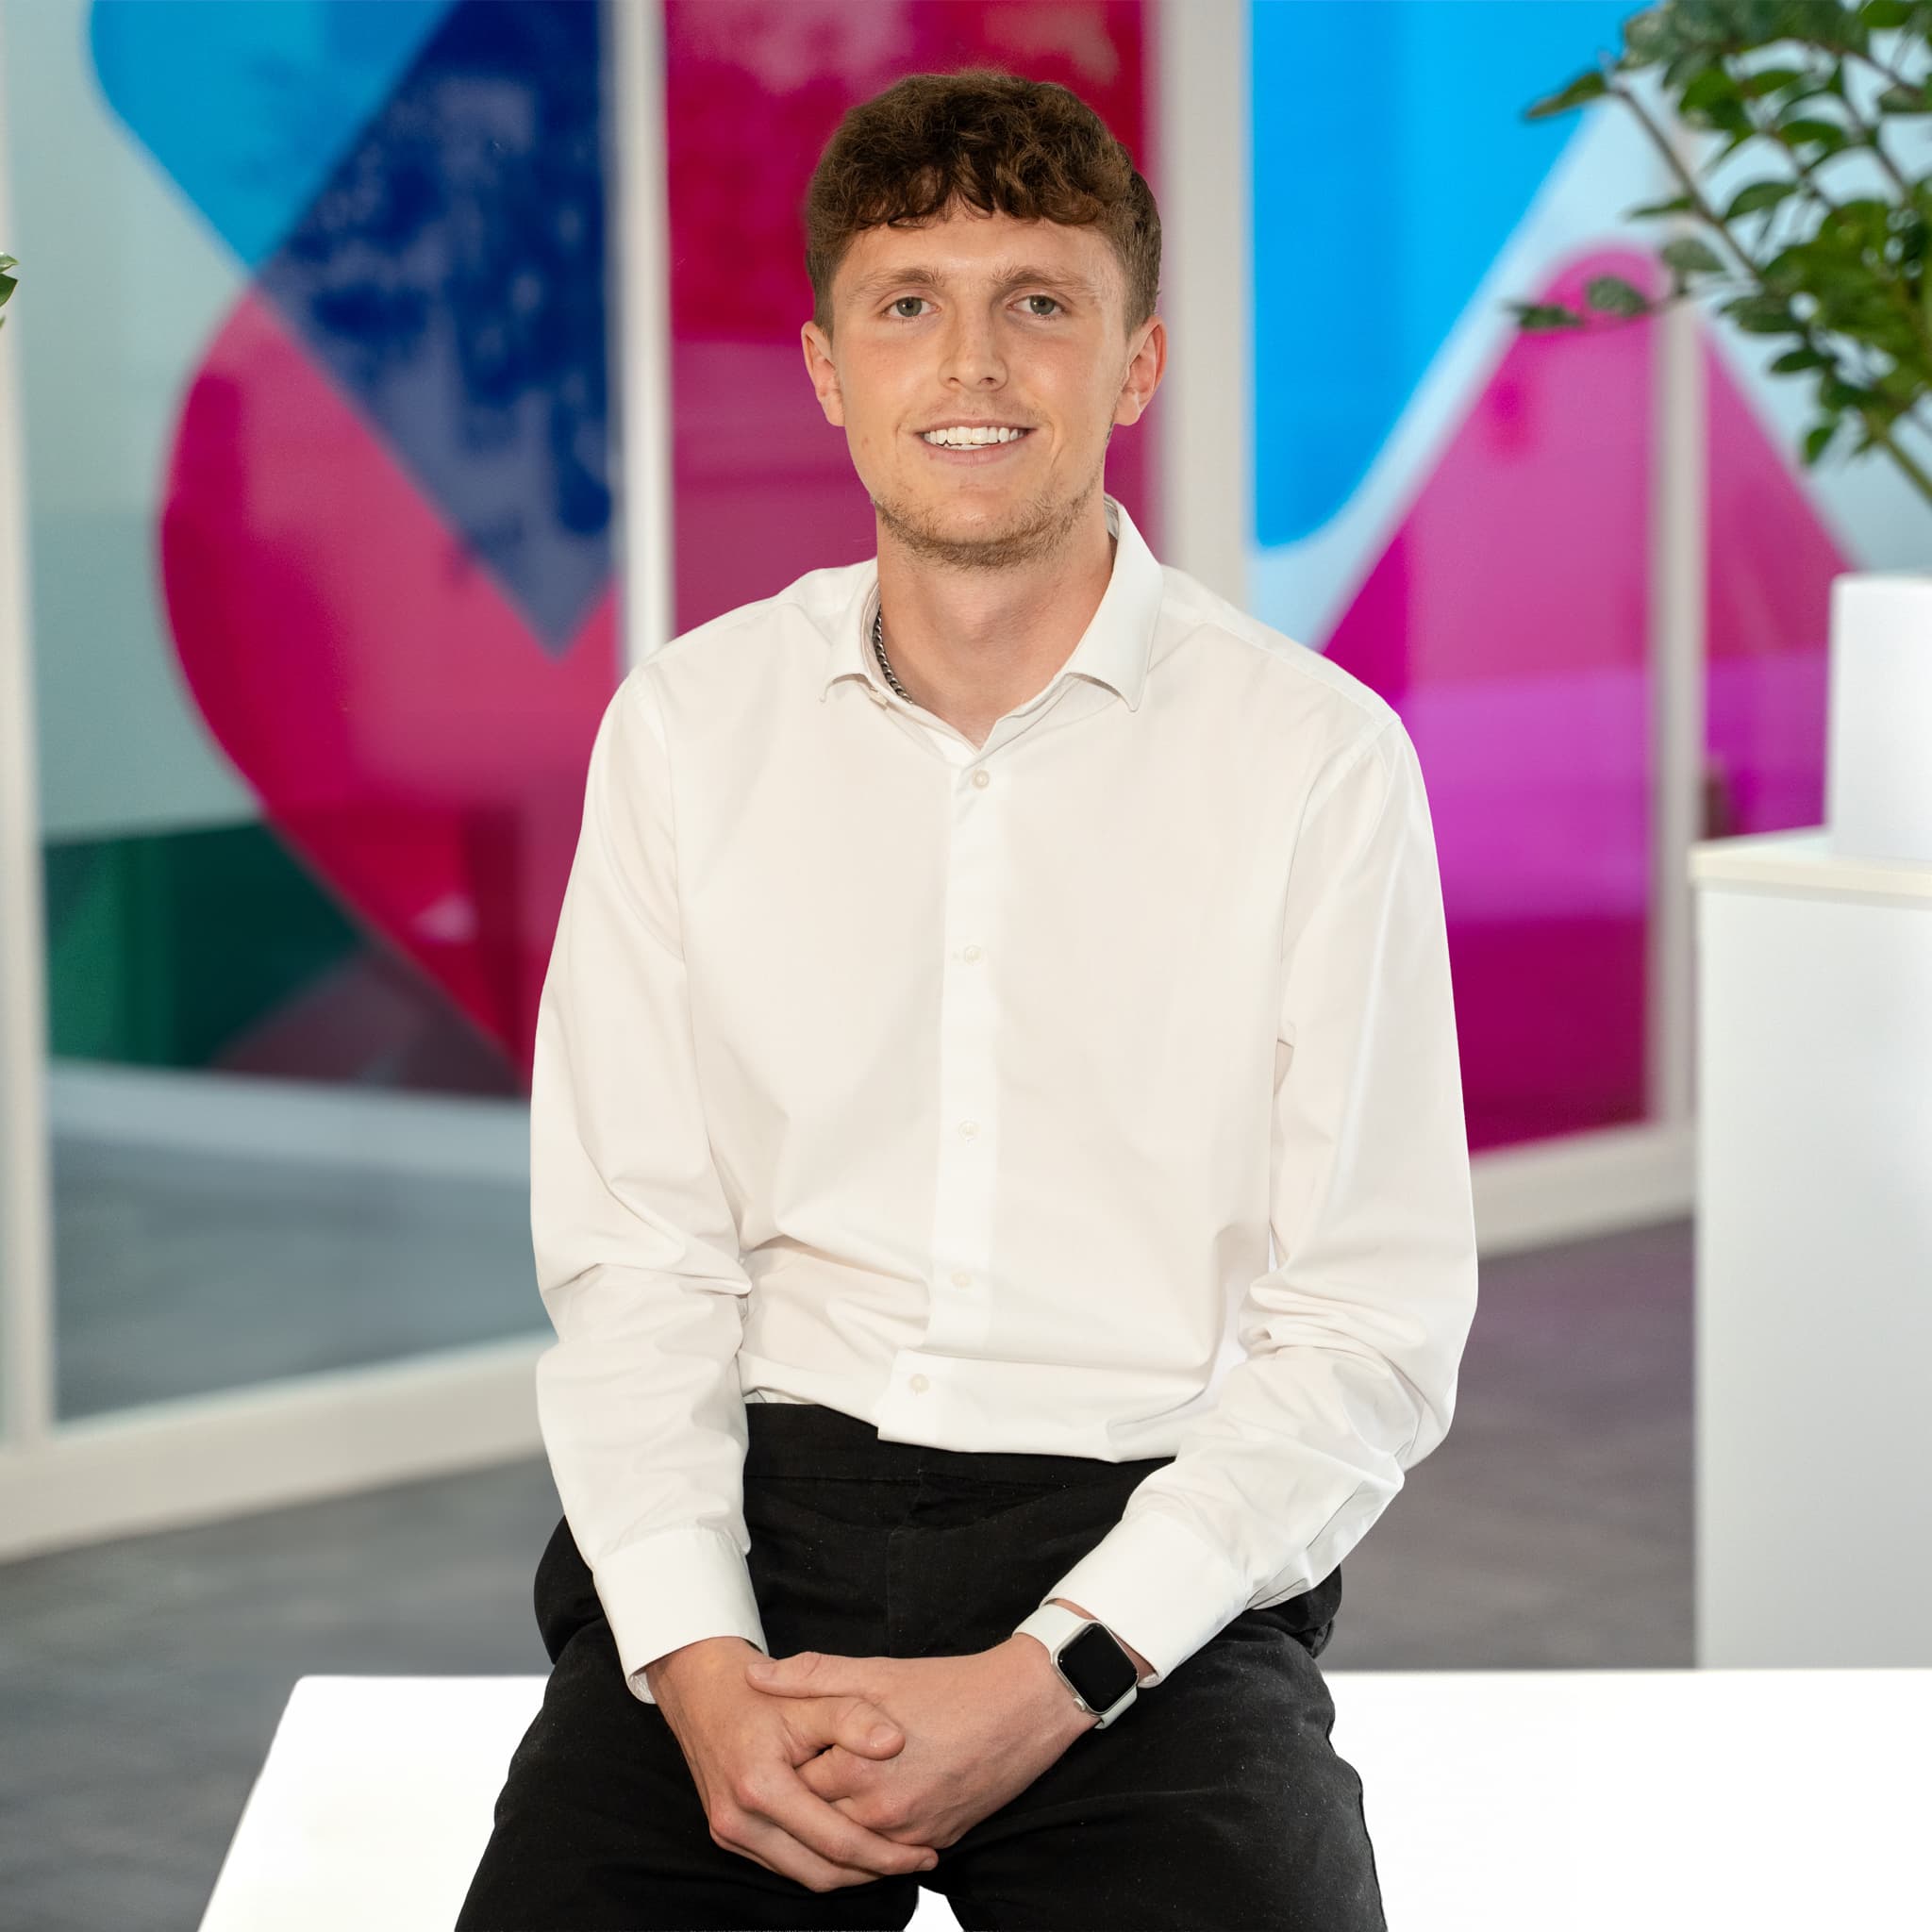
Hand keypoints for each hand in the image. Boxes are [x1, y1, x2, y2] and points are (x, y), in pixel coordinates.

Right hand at [645, 1635, 942, 1893]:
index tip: (925, 1853)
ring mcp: (729, 1832)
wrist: (702, 1688)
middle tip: (917, 1861)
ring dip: (848, 1871)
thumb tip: (895, 1743)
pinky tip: (852, 1846)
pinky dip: (820, 1860)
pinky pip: (783, 1863)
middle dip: (873, 1871)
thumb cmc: (758, 1691)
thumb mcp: (808, 1695)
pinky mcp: (728, 1834)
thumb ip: (852, 1718)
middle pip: (819, 1871)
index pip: (836, 1842)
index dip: (886, 1853)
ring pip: (801, 1874)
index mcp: (760, 1788)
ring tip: (893, 1856)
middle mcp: (739, 1821)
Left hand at [742, 1636, 1096, 1852]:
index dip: (785, 1763)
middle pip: (818, 1821)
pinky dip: (872, 1837)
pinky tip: (868, 1807)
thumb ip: (811, 1676)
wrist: (1023, 1709)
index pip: (794, 1785)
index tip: (780, 1746)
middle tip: (800, 1769)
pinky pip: (888, 1855)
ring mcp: (910, 1835)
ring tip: (834, 1787)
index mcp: (858, 1769)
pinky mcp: (936, 1844)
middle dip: (803, 1799)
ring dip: (837, 1822)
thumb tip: (754, 1676)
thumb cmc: (949, 1686)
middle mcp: (881, 1813)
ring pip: (851, 1846)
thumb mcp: (876, 1671)